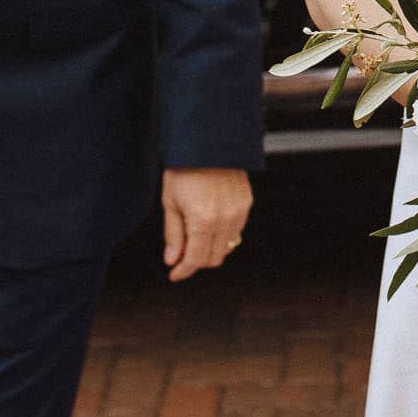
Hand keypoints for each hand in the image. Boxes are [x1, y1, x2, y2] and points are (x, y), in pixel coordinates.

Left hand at [160, 167, 252, 282]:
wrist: (207, 142)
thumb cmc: (186, 167)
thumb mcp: (170, 202)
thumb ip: (173, 235)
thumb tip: (173, 259)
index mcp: (203, 220)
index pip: (195, 259)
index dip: (183, 271)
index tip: (175, 274)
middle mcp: (225, 219)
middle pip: (213, 258)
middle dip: (196, 261)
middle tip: (182, 255)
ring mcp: (239, 212)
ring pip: (227, 247)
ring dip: (211, 249)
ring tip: (195, 238)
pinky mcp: (246, 204)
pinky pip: (236, 231)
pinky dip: (223, 235)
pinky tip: (210, 226)